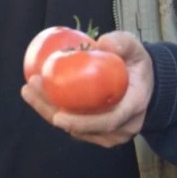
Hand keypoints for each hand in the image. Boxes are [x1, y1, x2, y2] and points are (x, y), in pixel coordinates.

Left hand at [21, 31, 152, 148]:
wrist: (147, 84)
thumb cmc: (138, 65)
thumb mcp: (135, 48)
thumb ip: (122, 43)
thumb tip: (102, 43)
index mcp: (134, 107)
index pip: (109, 121)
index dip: (82, 122)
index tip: (58, 115)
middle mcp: (123, 127)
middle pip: (83, 129)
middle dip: (52, 112)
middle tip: (31, 89)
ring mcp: (111, 134)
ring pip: (75, 130)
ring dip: (48, 111)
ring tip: (29, 89)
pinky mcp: (99, 135)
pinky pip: (74, 127)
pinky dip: (54, 112)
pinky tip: (39, 95)